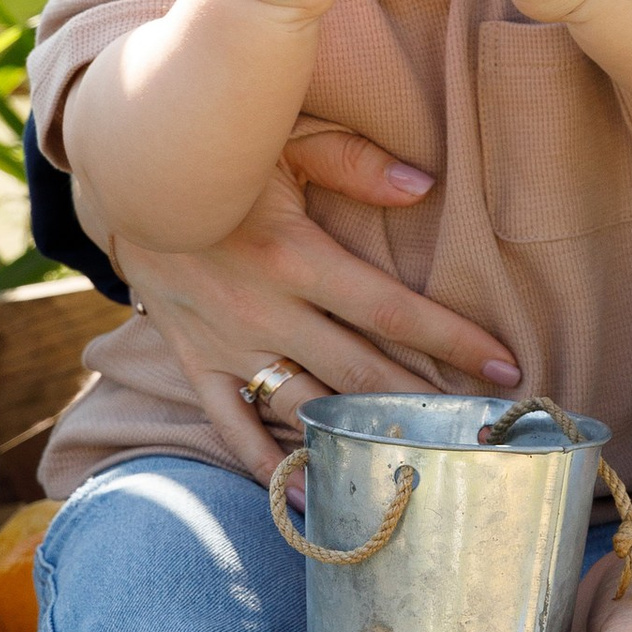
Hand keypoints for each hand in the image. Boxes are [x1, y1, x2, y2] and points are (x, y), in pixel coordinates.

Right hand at [102, 139, 520, 479]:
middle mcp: (265, 310)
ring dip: (360, 439)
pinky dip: (266, 465)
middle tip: (480, 434)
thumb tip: (424, 184)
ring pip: (306, 407)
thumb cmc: (222, 148)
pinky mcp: (195, 361)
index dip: (453, 340)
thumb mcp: (287, 137)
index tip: (507, 368)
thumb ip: (356, 162)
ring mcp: (227, 343)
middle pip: (361, 373)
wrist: (124, 173)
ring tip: (417, 466)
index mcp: (296, 255)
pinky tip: (307, 494)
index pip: (391, 310)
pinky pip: (232, 425)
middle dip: (426, 406)